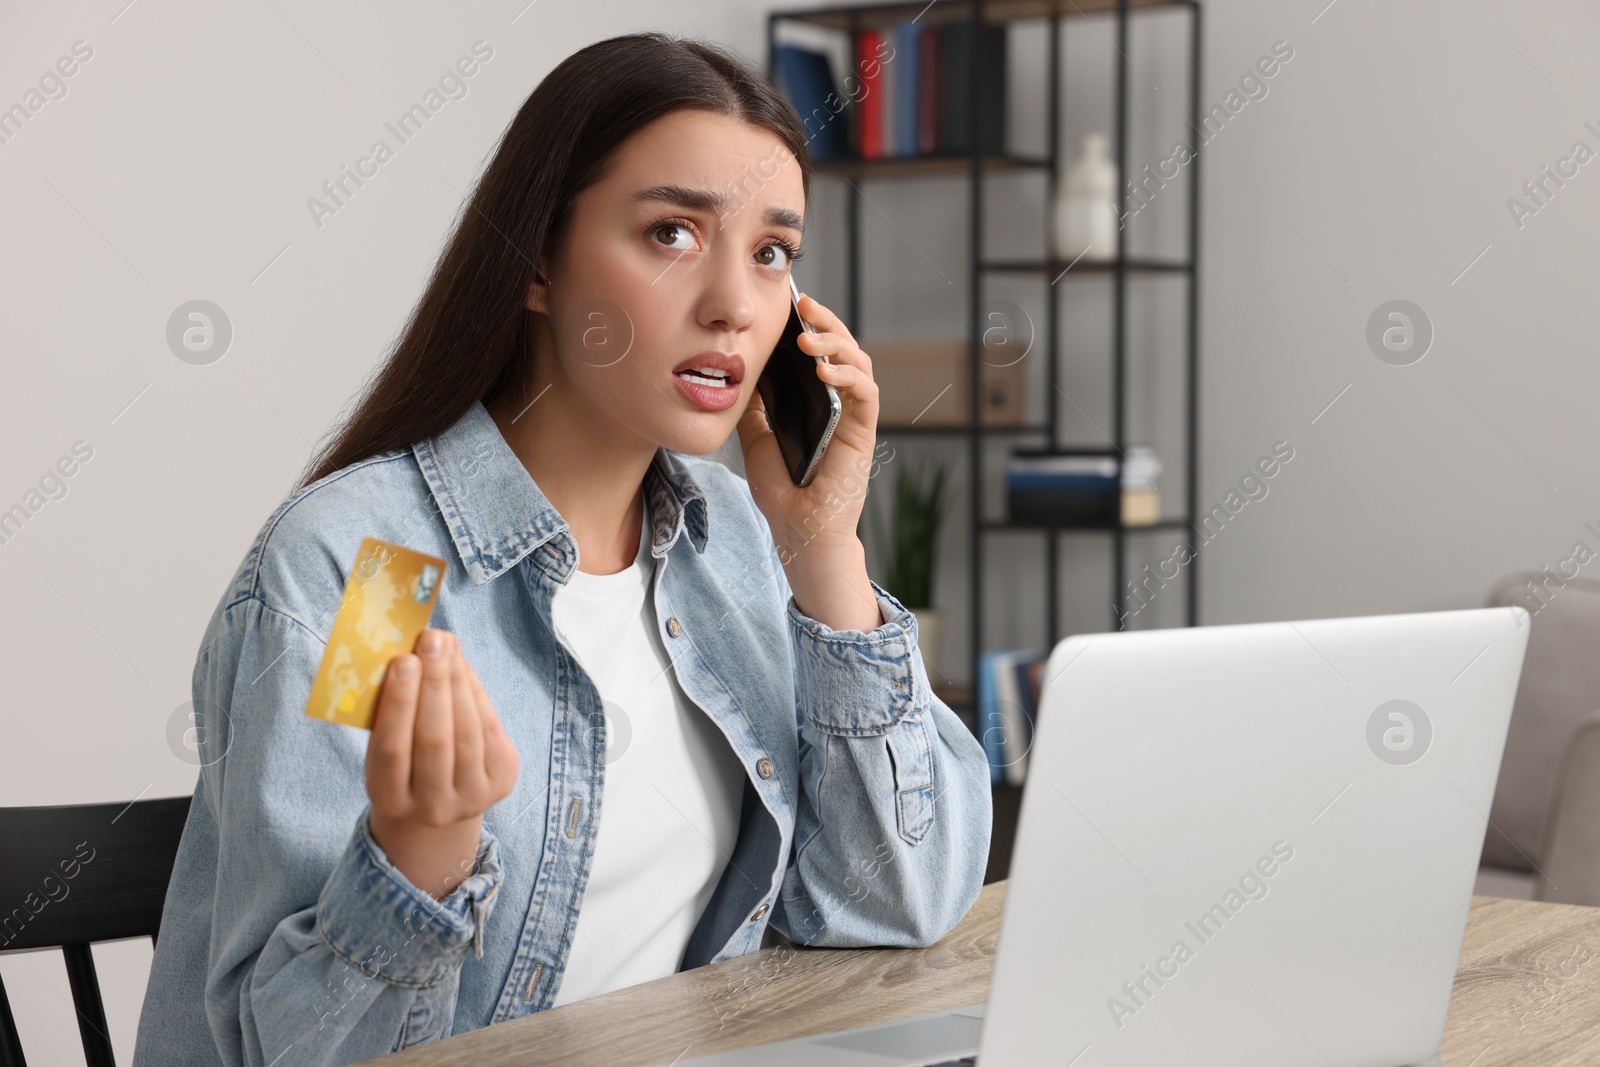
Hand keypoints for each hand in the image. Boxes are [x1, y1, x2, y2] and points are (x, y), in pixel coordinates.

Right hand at [365, 628, 518, 900]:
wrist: (438, 807)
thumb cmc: (404, 764)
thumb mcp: (386, 748)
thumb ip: (392, 711)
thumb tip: (413, 651)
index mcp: (390, 800)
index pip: (392, 749)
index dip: (399, 703)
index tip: (403, 660)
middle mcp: (433, 808)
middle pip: (435, 739)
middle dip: (435, 684)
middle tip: (433, 640)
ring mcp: (471, 798)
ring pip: (467, 732)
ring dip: (458, 682)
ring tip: (448, 648)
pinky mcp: (501, 783)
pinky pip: (489, 729)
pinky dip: (476, 694)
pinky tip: (463, 668)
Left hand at [736, 292, 879, 564]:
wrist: (798, 529)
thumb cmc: (782, 491)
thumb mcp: (755, 439)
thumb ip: (755, 408)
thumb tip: (744, 371)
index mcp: (817, 402)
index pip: (820, 352)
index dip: (811, 325)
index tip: (790, 305)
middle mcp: (840, 404)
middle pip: (843, 348)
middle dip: (826, 321)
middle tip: (804, 304)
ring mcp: (854, 416)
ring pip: (859, 362)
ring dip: (836, 343)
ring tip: (807, 337)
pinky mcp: (864, 432)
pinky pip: (866, 393)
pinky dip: (847, 375)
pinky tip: (823, 370)